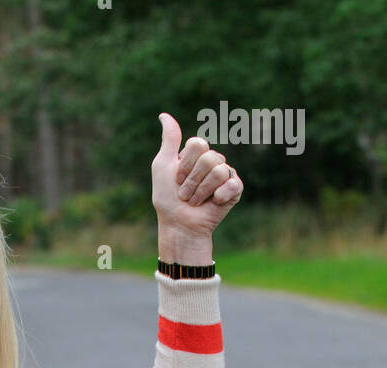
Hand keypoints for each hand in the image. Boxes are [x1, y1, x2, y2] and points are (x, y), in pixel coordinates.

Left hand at [152, 112, 242, 251]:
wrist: (179, 225)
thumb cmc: (168, 198)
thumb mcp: (163, 166)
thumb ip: (169, 140)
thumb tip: (163, 114)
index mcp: (197, 154)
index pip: (198, 144)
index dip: (185, 164)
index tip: (176, 179)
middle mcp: (212, 161)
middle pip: (209, 158)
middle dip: (192, 180)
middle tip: (185, 195)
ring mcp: (225, 175)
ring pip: (219, 171)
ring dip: (202, 191)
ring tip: (195, 201)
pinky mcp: (235, 190)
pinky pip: (232, 184)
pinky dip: (219, 196)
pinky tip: (213, 203)